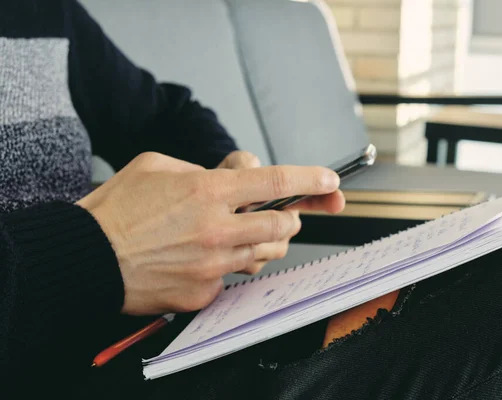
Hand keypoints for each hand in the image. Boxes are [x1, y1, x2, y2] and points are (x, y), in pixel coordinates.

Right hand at [76, 152, 340, 314]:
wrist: (87, 257)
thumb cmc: (118, 209)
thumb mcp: (158, 165)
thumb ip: (205, 168)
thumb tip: (238, 173)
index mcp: (208, 191)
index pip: (276, 181)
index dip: (311, 178)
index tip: (330, 181)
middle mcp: (217, 228)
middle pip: (282, 225)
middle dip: (288, 218)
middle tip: (279, 214)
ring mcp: (213, 264)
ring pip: (266, 254)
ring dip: (263, 242)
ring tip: (238, 234)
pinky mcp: (204, 291)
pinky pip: (235, 278)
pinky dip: (230, 266)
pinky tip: (205, 258)